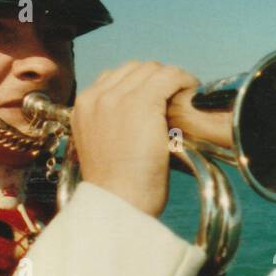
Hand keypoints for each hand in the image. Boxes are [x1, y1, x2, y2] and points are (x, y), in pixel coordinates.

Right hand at [72, 61, 201, 216]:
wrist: (117, 205)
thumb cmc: (118, 190)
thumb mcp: (103, 151)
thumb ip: (111, 128)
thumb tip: (137, 120)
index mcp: (82, 107)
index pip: (116, 78)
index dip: (142, 83)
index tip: (161, 96)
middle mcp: (96, 97)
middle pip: (134, 69)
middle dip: (157, 78)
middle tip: (177, 95)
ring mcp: (117, 98)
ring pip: (152, 69)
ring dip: (172, 79)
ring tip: (186, 94)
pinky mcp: (142, 103)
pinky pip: (169, 77)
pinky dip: (184, 81)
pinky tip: (193, 92)